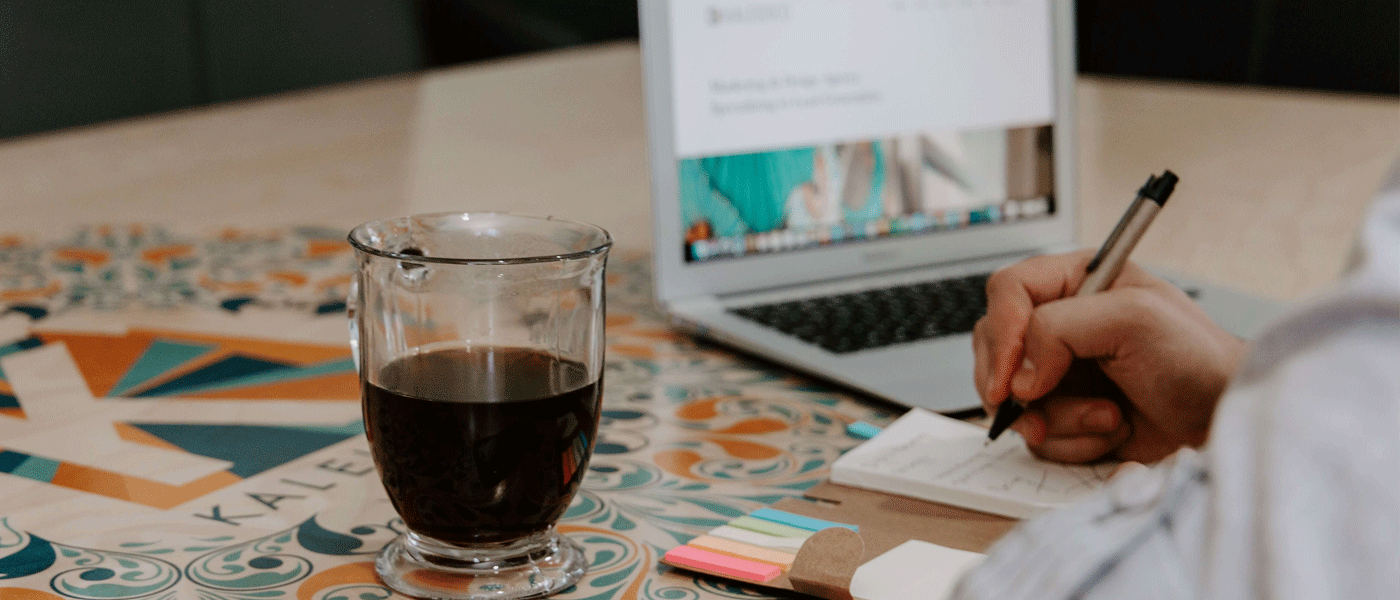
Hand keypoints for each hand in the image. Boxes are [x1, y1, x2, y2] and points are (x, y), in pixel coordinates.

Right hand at [972, 250, 1245, 463]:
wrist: (1224, 419)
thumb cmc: (1197, 359)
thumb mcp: (1134, 319)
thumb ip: (1061, 329)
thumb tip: (1020, 376)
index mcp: (1075, 281)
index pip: (1008, 291)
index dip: (1003, 331)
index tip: (1012, 376)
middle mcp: (1060, 324)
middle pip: (994, 346)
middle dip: (1016, 385)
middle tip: (1035, 409)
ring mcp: (1058, 372)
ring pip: (1011, 397)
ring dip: (1057, 419)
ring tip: (1108, 418)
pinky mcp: (1065, 414)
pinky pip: (1037, 434)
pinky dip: (1071, 442)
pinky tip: (1111, 431)